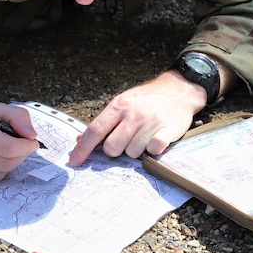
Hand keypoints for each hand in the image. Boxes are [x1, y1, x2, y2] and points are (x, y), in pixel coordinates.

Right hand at [0, 90, 38, 185]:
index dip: (26, 147)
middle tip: (22, 145)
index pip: (9, 148)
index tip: (32, 142)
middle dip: (21, 154)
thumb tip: (31, 135)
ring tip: (3, 149)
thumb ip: (16, 116)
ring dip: (9, 163)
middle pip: (7, 163)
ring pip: (0, 174)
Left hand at [68, 71, 208, 165]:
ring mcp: (150, 122)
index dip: (83, 149)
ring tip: (143, 136)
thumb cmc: (146, 100)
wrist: (178, 90)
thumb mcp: (121, 104)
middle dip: (116, 150)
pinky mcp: (167, 130)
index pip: (95, 130)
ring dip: (136, 150)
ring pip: (132, 153)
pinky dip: (153, 150)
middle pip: (112, 147)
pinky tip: (155, 140)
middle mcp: (133, 114)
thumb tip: (80, 141)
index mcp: (118, 106)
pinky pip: (153, 150)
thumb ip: (103, 123)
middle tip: (126, 140)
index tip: (74, 161)